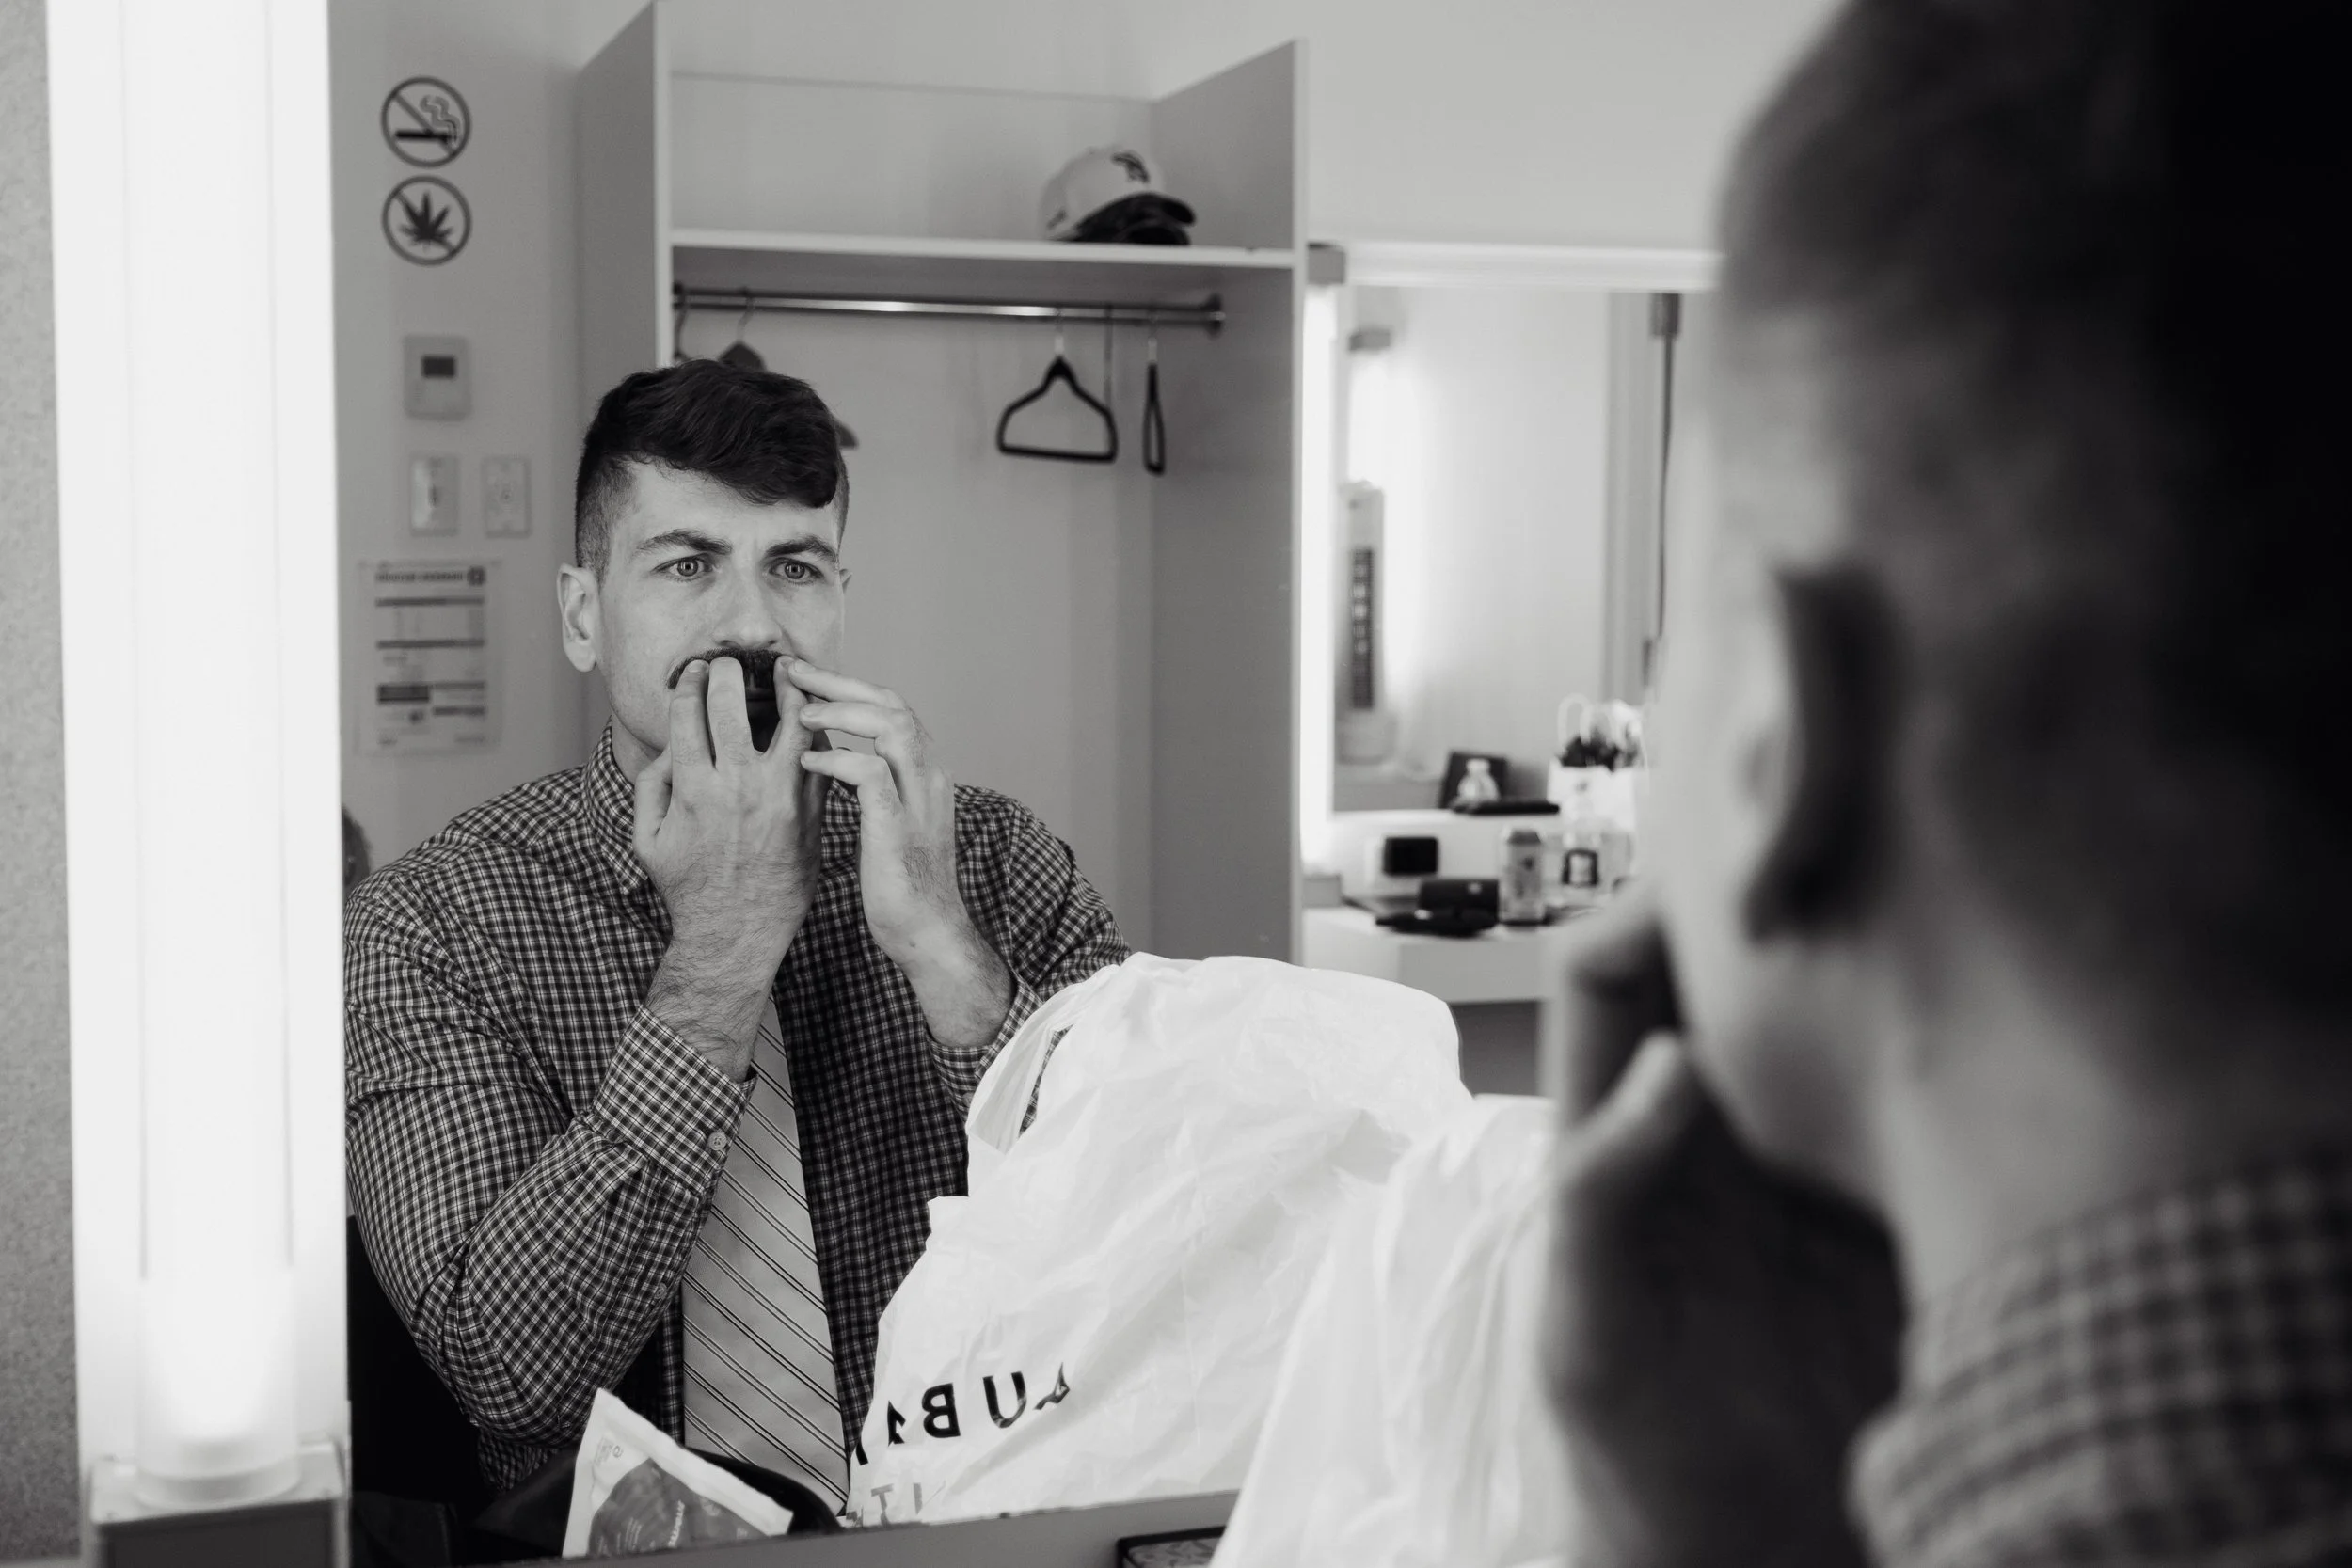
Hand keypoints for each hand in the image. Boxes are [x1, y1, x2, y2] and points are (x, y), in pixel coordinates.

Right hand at [632, 656, 827, 1077]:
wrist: (737, 935)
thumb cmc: (689, 889)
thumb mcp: (648, 841)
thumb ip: (651, 787)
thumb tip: (669, 746)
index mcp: (694, 791)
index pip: (689, 716)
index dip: (691, 684)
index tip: (696, 669)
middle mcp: (737, 788)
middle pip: (733, 708)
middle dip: (730, 674)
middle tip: (732, 661)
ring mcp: (780, 799)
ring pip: (790, 724)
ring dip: (788, 690)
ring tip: (787, 669)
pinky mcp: (810, 812)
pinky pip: (818, 757)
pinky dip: (816, 731)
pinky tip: (813, 715)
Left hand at [787, 660, 1011, 1047]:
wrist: (928, 932)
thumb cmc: (901, 881)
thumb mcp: (888, 819)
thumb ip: (869, 782)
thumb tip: (829, 753)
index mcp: (924, 772)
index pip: (890, 706)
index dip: (847, 685)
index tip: (803, 675)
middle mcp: (928, 776)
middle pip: (890, 704)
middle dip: (839, 681)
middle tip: (791, 669)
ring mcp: (918, 800)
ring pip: (890, 726)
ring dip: (842, 711)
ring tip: (800, 710)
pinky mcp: (900, 828)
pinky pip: (872, 775)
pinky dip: (839, 759)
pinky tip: (809, 760)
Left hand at [1542, 888, 1904, 1567]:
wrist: (1738, 1558)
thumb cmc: (1633, 1467)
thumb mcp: (1588, 1335)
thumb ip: (1603, 1198)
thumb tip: (1672, 1067)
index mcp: (1622, 1145)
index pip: (1611, 973)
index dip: (1651, 908)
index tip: (1724, 873)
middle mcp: (1712, 1136)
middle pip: (1725, 971)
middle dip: (1768, 906)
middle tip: (1848, 857)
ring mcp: (1806, 1168)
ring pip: (1822, 1018)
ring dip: (1861, 966)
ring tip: (1921, 921)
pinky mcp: (1889, 1211)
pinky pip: (1909, 1103)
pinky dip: (1938, 1055)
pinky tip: (1981, 1036)